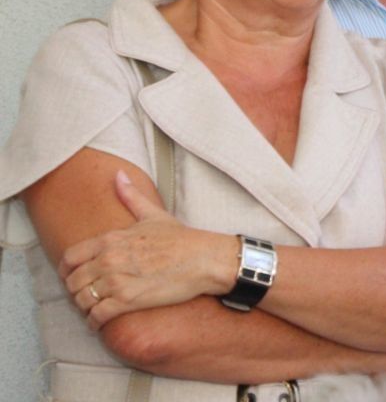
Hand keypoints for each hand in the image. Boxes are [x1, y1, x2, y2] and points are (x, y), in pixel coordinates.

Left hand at [59, 170, 237, 328]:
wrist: (205, 259)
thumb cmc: (182, 239)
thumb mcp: (154, 214)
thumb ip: (130, 196)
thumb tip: (118, 175)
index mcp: (111, 239)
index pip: (69, 258)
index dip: (67, 270)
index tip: (74, 276)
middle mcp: (109, 259)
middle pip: (72, 282)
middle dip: (77, 291)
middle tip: (87, 294)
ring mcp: (118, 280)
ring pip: (83, 300)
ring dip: (85, 307)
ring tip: (95, 308)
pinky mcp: (129, 300)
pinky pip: (97, 316)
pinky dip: (95, 322)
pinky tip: (100, 321)